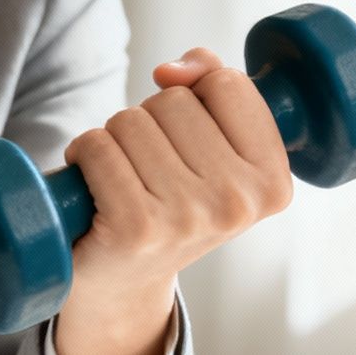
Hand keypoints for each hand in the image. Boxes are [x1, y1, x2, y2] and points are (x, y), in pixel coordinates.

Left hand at [53, 48, 293, 354]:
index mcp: (273, 182)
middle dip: (148, 121)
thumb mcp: (211, 152)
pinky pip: (97, 146)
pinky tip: (91, 185)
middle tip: (148, 170)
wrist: (121, 283)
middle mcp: (238, 203)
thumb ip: (211, 89)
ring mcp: (187, 217)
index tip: (186, 132)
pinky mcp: (134, 226)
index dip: (194, 92)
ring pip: (130, 120)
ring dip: (112, 139)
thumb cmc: (166, 204)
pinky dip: (83, 154)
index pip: (227, 84)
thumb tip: (173, 70)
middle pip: (173, 100)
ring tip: (121, 179)